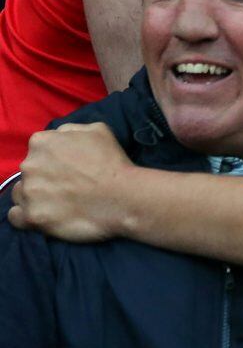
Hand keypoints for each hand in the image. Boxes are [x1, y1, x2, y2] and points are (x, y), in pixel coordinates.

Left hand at [8, 123, 132, 241]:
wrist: (122, 196)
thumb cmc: (111, 161)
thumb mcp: (97, 129)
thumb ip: (70, 130)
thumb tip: (59, 137)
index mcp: (42, 142)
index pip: (37, 150)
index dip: (53, 159)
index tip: (66, 168)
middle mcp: (29, 165)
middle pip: (29, 172)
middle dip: (43, 177)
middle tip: (65, 186)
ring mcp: (29, 192)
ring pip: (20, 194)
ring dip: (34, 197)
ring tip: (57, 203)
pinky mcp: (32, 217)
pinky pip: (15, 217)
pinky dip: (26, 217)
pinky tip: (44, 215)